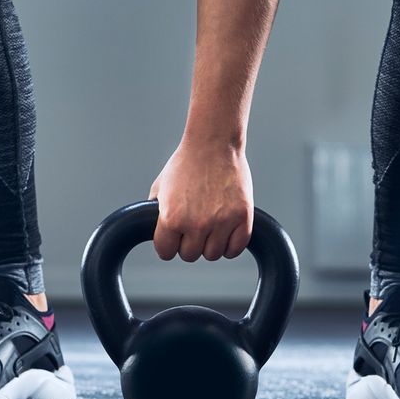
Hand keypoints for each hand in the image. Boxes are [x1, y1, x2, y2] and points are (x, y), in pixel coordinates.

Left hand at [149, 137, 252, 261]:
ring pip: (213, 254)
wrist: (213, 143)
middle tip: (194, 225)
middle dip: (189, 242)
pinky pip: (236, 248)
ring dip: (210, 244)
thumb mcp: (160, 188)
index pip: (166, 253)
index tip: (174, 236)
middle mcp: (196, 224)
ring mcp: (222, 222)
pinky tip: (226, 231)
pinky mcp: (243, 218)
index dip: (169, 244)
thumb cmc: (186, 163)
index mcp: (171, 218)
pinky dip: (231, 244)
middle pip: (190, 255)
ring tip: (210, 225)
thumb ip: (156, 215)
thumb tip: (157, 236)